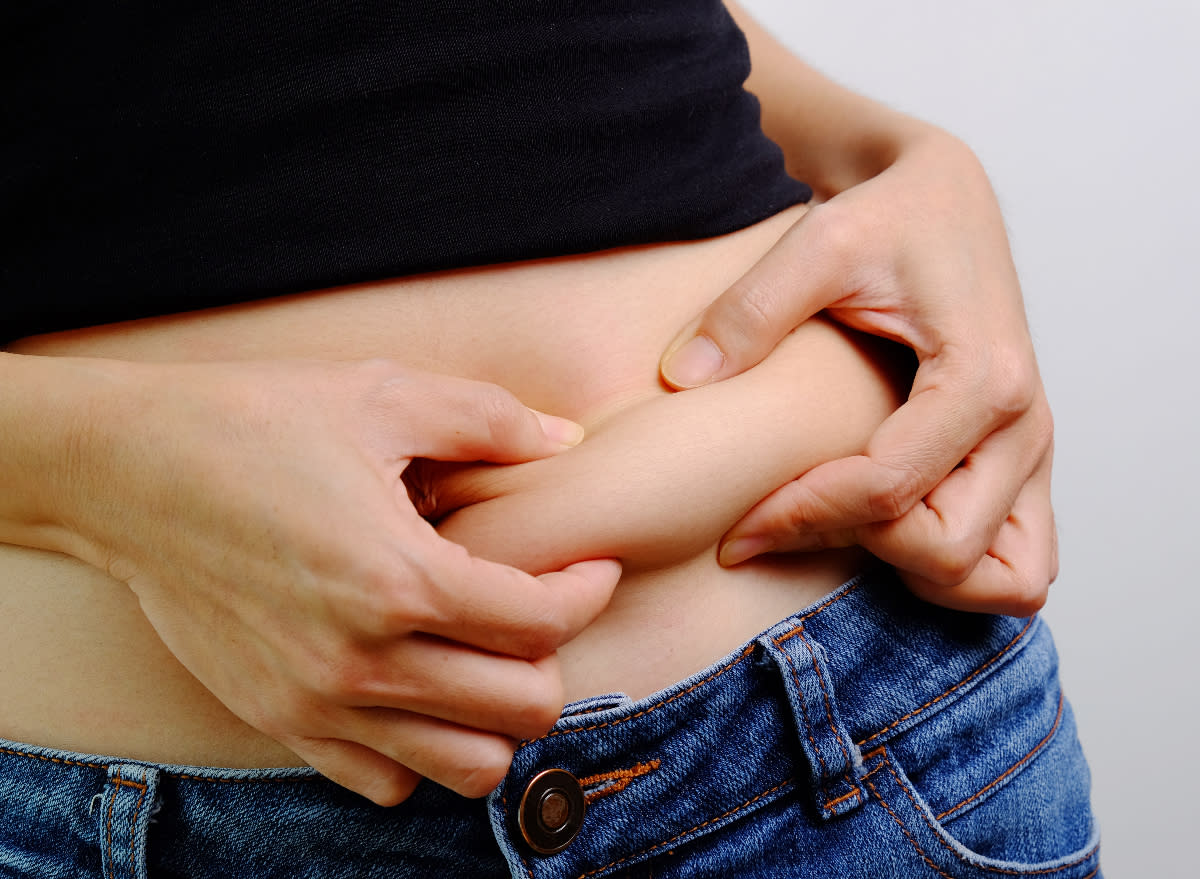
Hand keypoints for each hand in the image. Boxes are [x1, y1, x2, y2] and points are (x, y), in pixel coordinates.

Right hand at [54, 358, 619, 804]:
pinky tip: (420, 687)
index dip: (589, 590)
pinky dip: (423, 750)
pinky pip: (383, 781)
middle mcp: (362, 659)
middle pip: (521, 709)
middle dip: (554, 658)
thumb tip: (563, 441)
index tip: (591, 567)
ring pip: (464, 767)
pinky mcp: (279, 719)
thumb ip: (489, 420)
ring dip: (498, 718)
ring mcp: (317, 702)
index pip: (542, 623)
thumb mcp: (380, 395)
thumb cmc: (253, 424)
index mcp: (397, 577)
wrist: (126, 473)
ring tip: (490, 660)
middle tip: (541, 610)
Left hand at [660, 131, 1055, 615]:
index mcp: (980, 375)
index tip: (737, 527)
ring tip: (833, 526)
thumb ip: (749, 309)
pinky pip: (1018, 563)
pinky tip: (882, 529)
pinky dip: (956, 569)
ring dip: (912, 572)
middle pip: (946, 552)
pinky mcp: (1025, 463)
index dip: (800, 518)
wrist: (943, 198)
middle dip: (853, 547)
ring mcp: (1034, 450)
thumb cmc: (890, 215)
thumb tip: (680, 377)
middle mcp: (1024, 423)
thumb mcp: (817, 242)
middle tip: (780, 521)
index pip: (887, 491)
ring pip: (1001, 578)